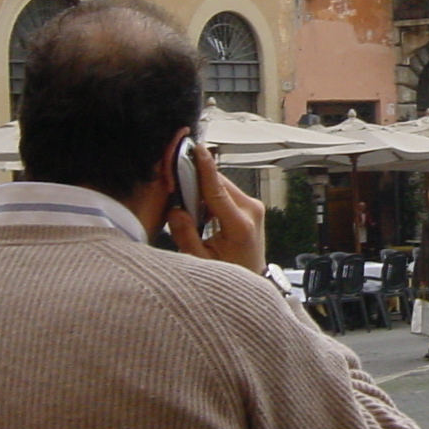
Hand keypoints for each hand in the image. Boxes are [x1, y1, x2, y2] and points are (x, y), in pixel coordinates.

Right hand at [167, 143, 264, 275]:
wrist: (251, 279)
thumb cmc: (229, 274)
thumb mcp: (202, 261)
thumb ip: (186, 236)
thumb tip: (175, 211)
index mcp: (240, 225)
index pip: (217, 190)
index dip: (205, 168)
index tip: (197, 149)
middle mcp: (251, 211)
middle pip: (218, 183)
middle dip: (195, 181)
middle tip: (174, 185)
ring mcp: (254, 208)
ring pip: (222, 186)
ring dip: (202, 190)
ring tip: (188, 207)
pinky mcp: (252, 207)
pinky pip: (226, 194)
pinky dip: (211, 197)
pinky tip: (201, 212)